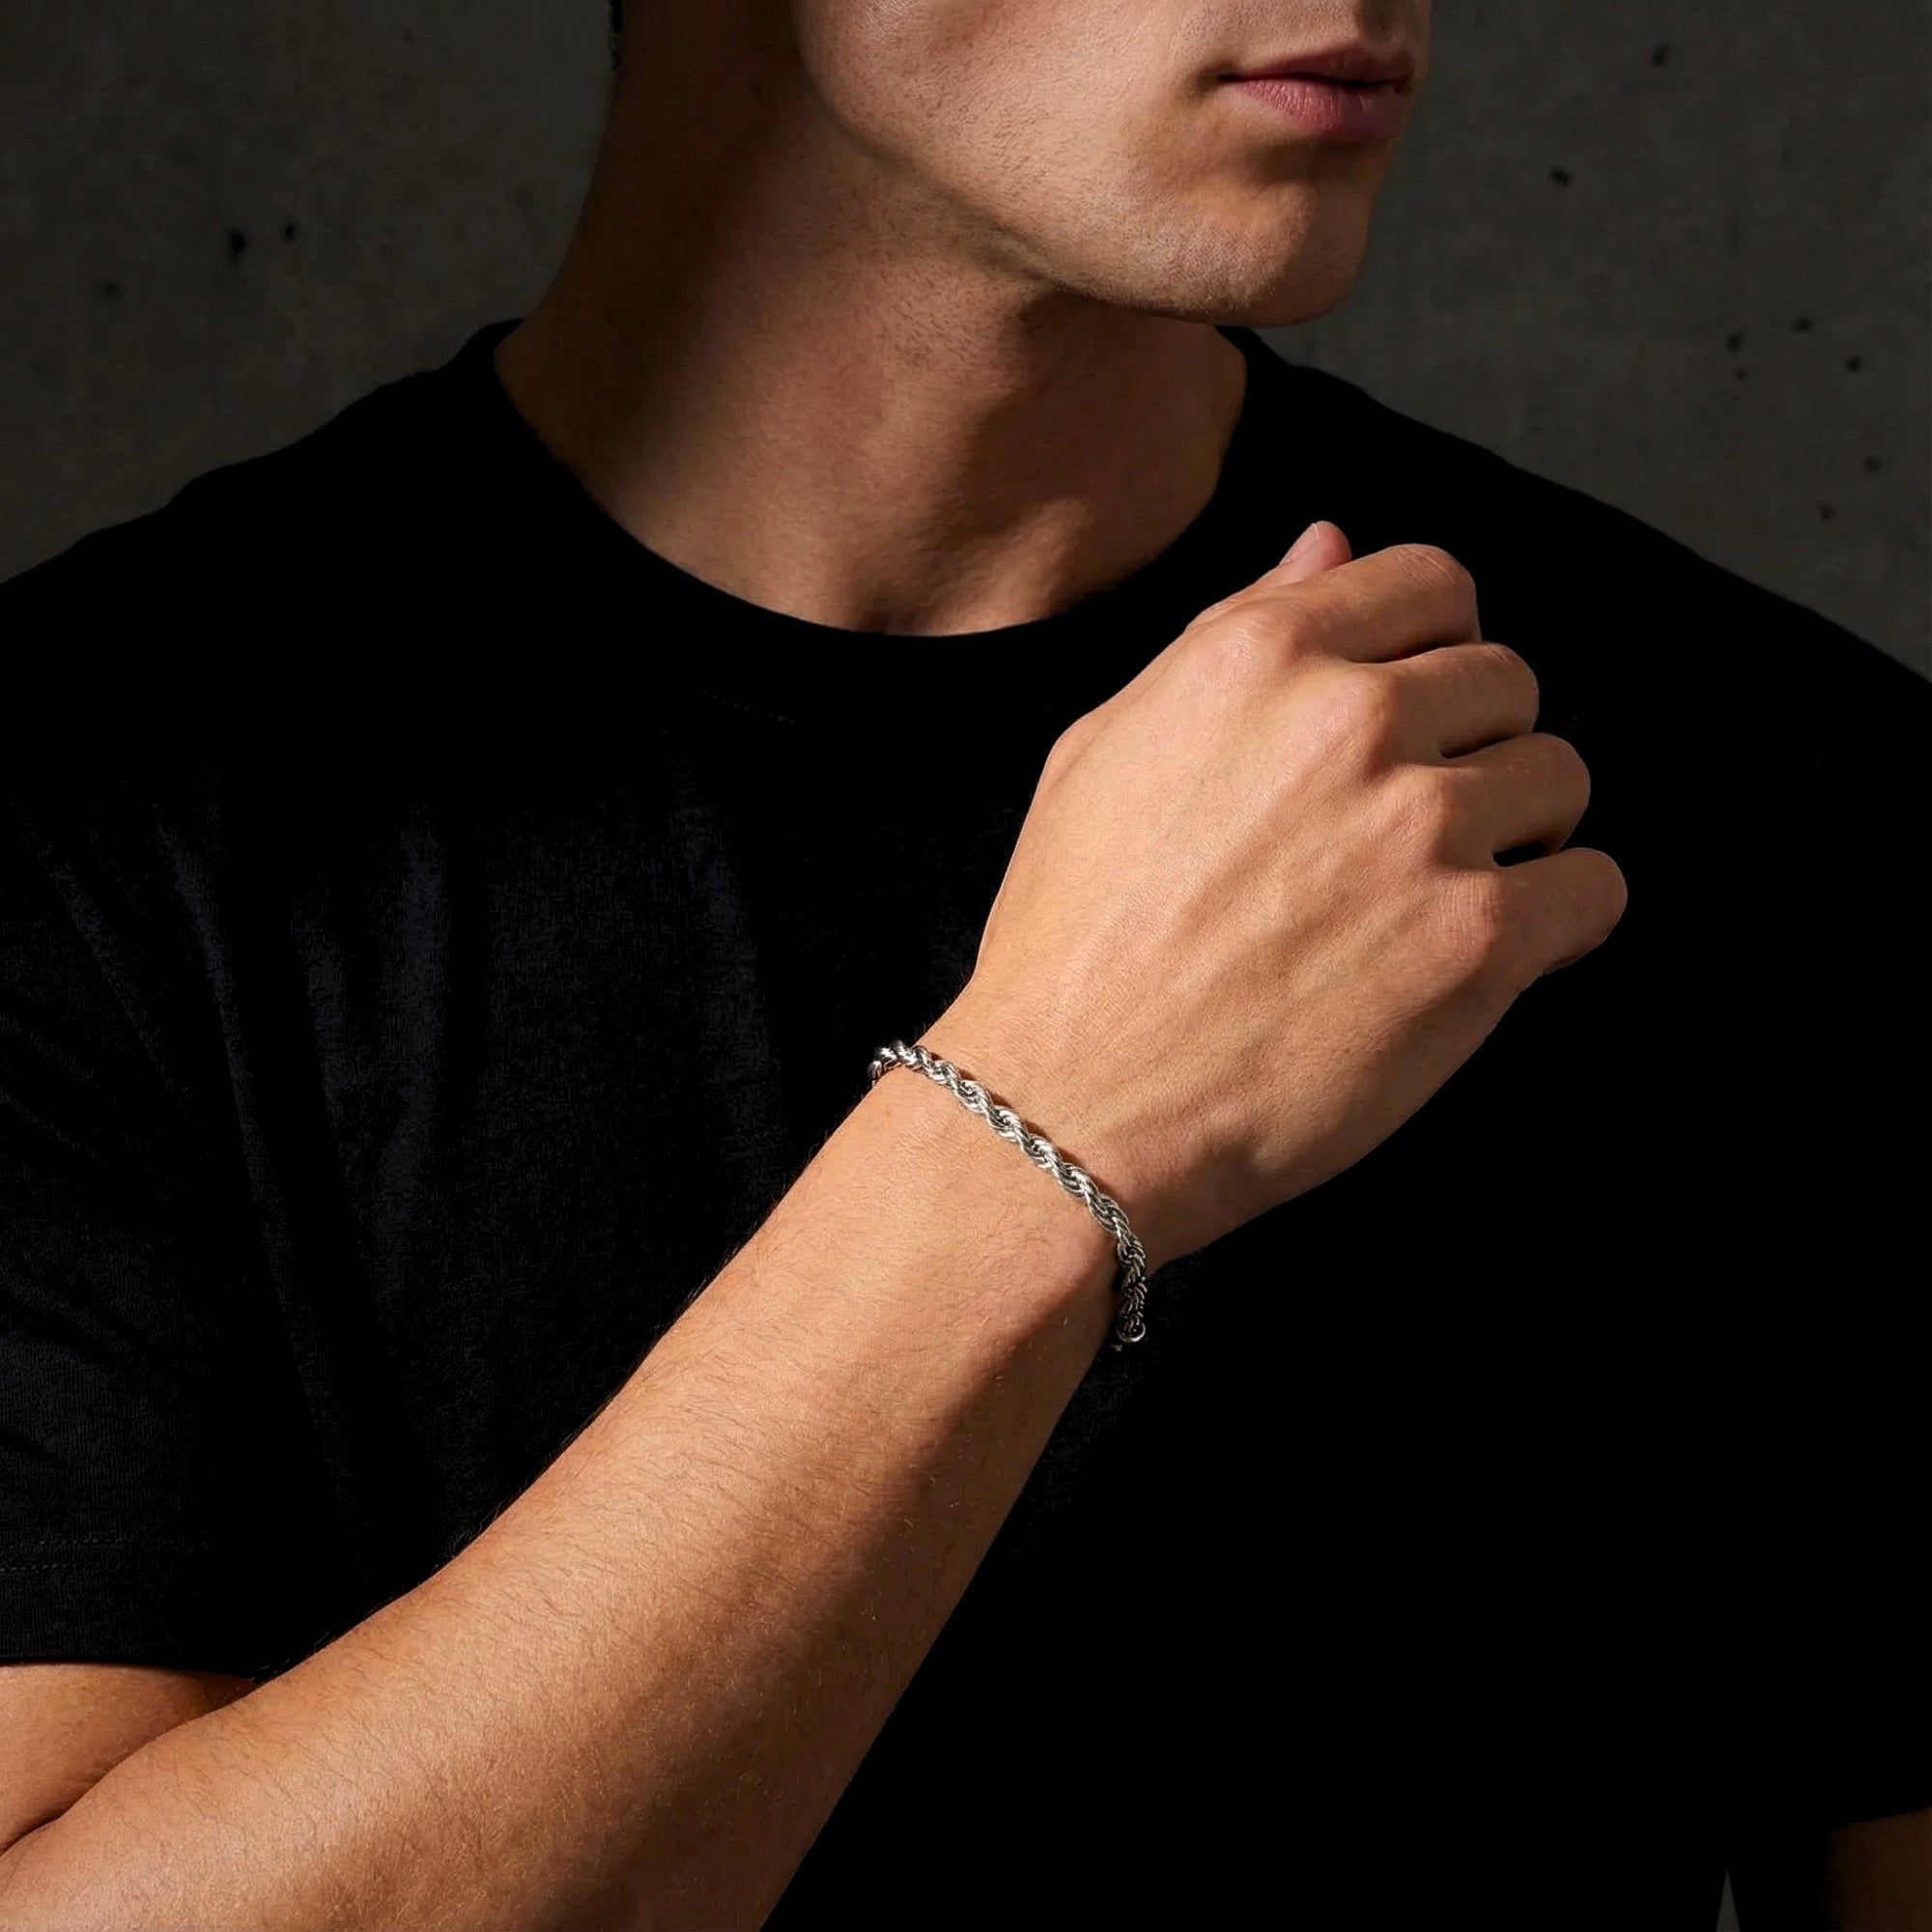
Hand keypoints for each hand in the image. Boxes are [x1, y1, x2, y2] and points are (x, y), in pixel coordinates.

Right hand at [922, 521, 1626, 1276]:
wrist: (1073, 1105)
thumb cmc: (1071, 938)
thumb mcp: (1104, 748)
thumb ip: (1228, 632)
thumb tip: (1326, 542)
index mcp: (1262, 654)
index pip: (1433, 582)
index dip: (1432, 649)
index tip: (1412, 716)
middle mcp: (1354, 717)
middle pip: (1509, 677)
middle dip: (1473, 745)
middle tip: (1410, 830)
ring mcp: (1424, 826)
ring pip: (1560, 777)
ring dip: (1518, 833)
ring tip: (1441, 896)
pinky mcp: (1478, 939)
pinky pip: (1597, 888)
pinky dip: (1560, 921)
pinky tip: (1487, 954)